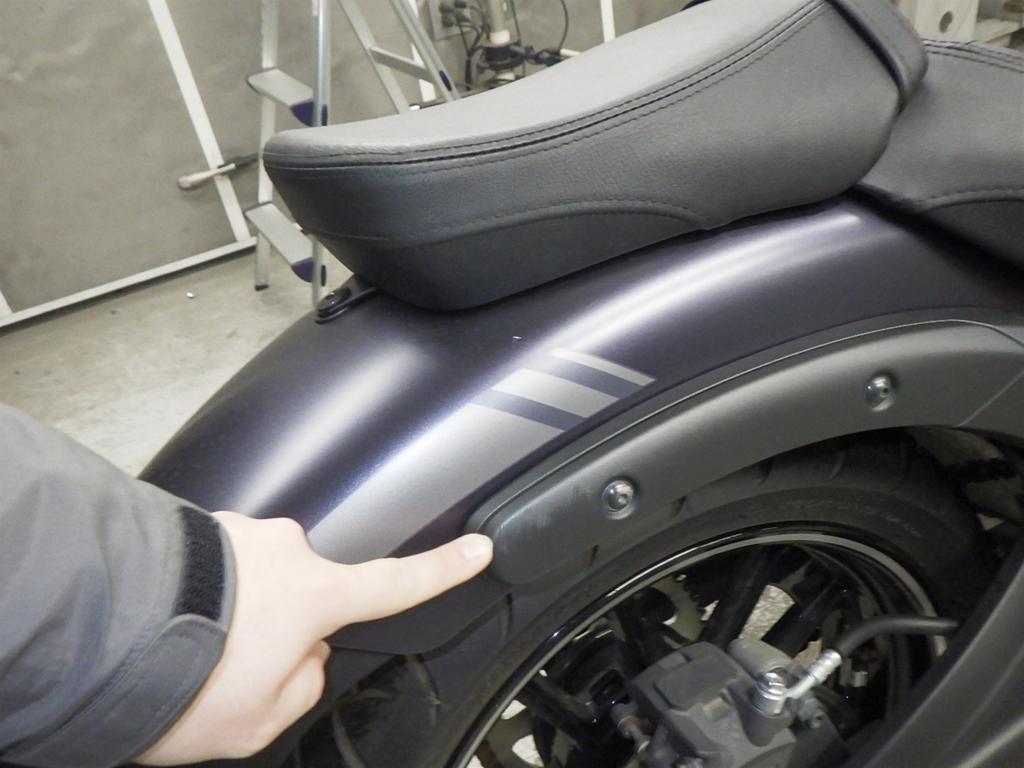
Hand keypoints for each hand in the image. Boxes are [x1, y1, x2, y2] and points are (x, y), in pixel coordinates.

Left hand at [137, 511, 492, 764]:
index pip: (397, 583)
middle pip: (307, 594)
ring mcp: (240, 535)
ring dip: (232, 615)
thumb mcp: (256, 721)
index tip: (478, 548)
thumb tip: (304, 658)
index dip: (444, 570)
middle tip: (230, 667)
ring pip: (256, 584)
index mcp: (315, 596)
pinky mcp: (199, 528)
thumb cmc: (180, 677)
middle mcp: (285, 553)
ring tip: (187, 649)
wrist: (101, 630)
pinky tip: (170, 624)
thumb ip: (301, 687)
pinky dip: (202, 597)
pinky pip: (217, 569)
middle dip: (279, 628)